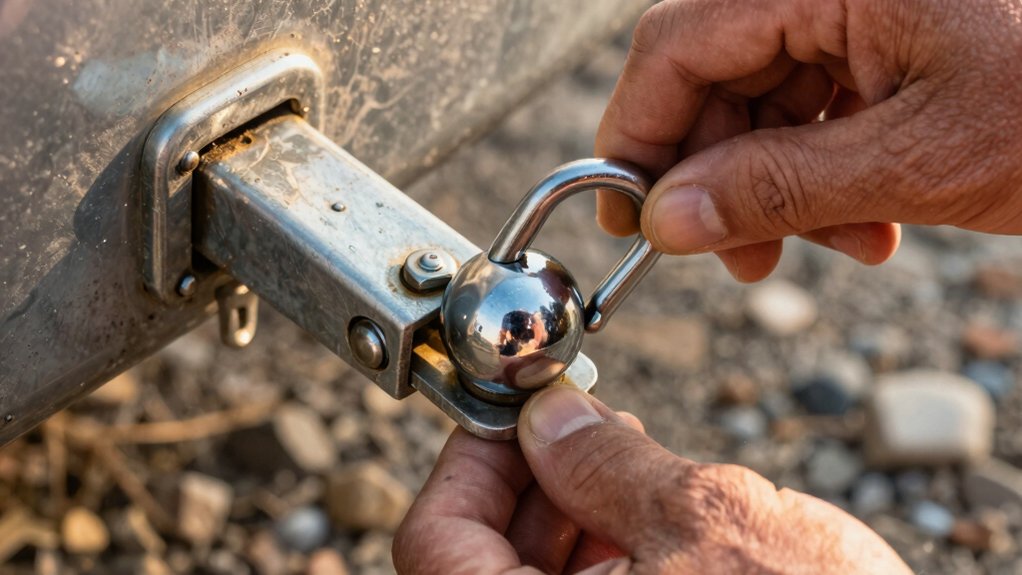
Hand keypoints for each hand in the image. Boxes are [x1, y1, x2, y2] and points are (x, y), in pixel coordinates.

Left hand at [394, 386, 909, 573]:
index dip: (468, 463)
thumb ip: (611, 465)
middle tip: (578, 427)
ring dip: (568, 517)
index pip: (435, 544)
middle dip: (529, 482)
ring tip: (625, 463)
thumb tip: (549, 416)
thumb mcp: (713, 523)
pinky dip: (606, 559)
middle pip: (479, 561)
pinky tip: (651, 519)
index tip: (511, 413)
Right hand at [597, 0, 1021, 280]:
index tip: (629, 217)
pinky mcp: (886, 33)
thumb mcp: (915, 159)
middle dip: (719, 176)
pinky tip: (866, 223)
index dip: (640, 135)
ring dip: (779, 186)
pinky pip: (817, 103)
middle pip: (715, 75)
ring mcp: (858, 5)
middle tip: (735, 257)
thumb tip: (666, 220)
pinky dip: (826, 172)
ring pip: (764, 98)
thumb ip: (775, 188)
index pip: (676, 44)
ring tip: (831, 246)